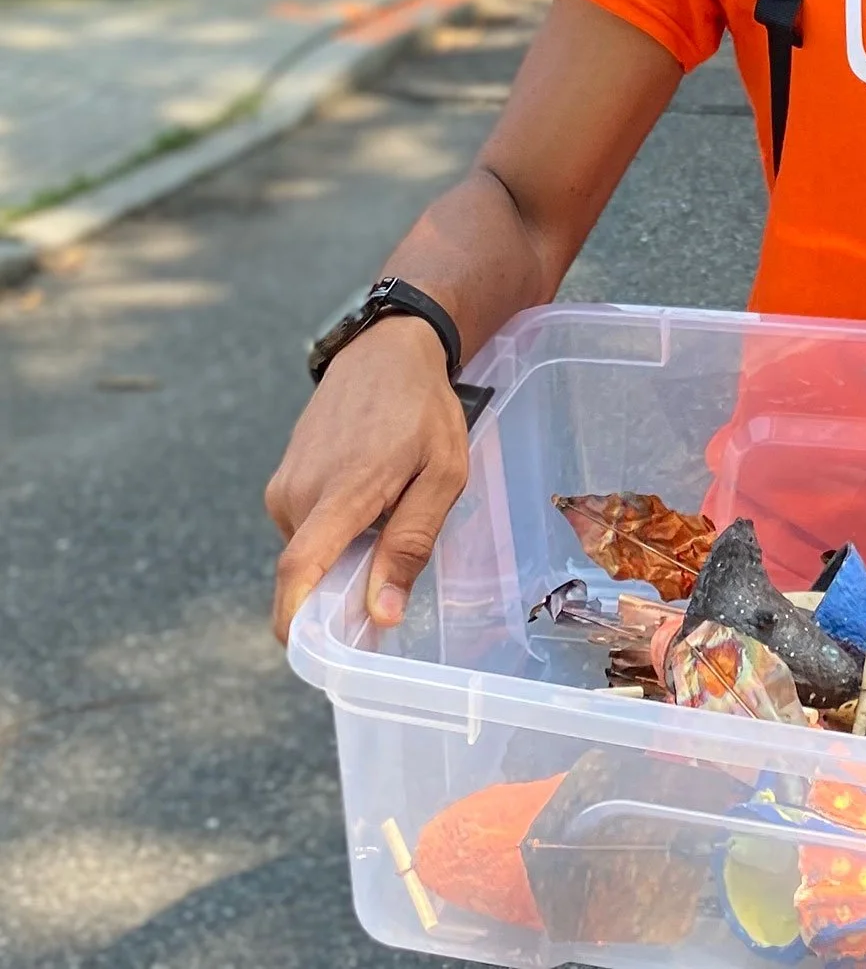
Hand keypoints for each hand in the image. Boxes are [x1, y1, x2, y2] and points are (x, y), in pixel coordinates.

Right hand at [265, 315, 469, 642]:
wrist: (387, 349)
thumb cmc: (424, 409)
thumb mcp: (441, 474)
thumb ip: (410, 544)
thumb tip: (380, 615)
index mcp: (339, 491)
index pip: (300, 571)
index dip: (297, 623)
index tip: (316, 658)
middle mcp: (297, 492)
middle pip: (312, 571)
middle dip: (348, 582)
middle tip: (397, 554)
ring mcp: (284, 484)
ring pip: (311, 549)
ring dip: (346, 548)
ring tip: (388, 504)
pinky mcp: (282, 479)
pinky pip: (307, 526)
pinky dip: (335, 528)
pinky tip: (370, 492)